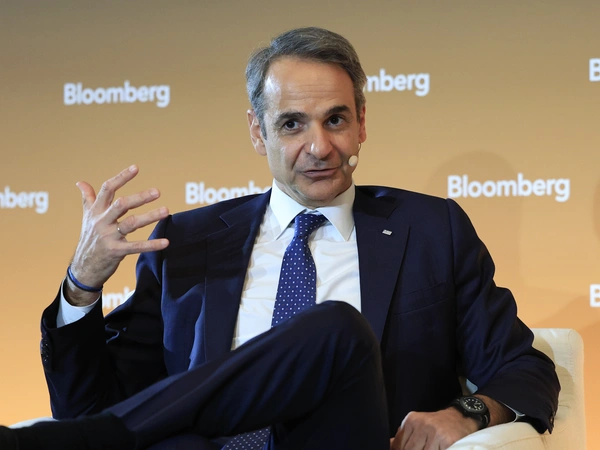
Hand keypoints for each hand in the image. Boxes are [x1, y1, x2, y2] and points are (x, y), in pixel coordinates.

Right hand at [66, 165, 168, 305]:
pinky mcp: (116, 252)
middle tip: (157, 191)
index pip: (107, 189)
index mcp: (96, 211)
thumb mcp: (86, 218)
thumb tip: (80, 182)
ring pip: (131, 224)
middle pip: (121, 205)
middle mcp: (101, 221)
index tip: (136, 168)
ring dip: (150, 217)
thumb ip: (87, 199)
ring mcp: (108, 237)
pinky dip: (152, 245)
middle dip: (139, 198)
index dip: (121, 178)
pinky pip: (136, 246)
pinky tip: (166, 242)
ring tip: (166, 211)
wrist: (83, 268)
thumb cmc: (89, 239)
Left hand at [390, 408, 478, 449]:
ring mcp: (434, 432)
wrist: (462, 417)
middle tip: (420, 449)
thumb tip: (389, 445)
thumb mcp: (418, 425)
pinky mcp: (447, 441)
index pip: (399, 445)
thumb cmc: (437, 425)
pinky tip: (437, 449)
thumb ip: (404, 436)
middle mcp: (421, 424)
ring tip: (429, 448)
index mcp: (411, 421)